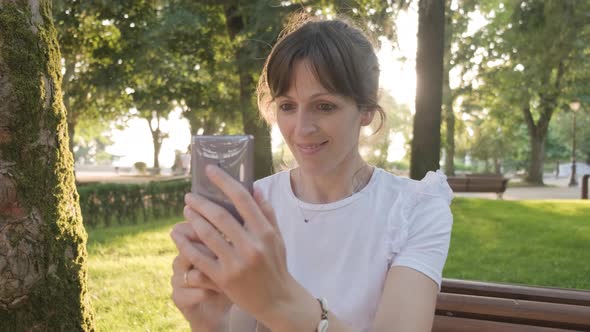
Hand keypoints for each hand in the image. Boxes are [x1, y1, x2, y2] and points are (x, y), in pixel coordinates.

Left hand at [172, 165, 296, 324]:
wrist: (277, 300)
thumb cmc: (276, 265)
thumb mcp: (278, 238)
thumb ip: (267, 213)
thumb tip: (255, 188)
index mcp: (266, 232)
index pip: (242, 199)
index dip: (224, 182)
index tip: (210, 170)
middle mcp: (252, 246)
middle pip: (220, 216)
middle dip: (201, 203)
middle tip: (190, 196)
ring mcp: (237, 263)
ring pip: (207, 235)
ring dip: (192, 219)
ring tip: (186, 211)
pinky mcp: (223, 279)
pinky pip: (199, 258)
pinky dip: (186, 244)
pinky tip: (178, 235)